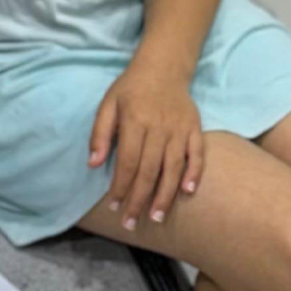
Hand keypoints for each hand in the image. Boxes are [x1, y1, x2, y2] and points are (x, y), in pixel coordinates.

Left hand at [89, 56, 203, 229]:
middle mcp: (159, 127)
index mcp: (135, 121)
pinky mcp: (195, 128)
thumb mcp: (107, 105)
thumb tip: (93, 164)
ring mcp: (180, 129)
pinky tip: (187, 192)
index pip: (127, 162)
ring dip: (165, 195)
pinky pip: (197, 154)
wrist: (162, 67)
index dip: (120, 187)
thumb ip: (99, 134)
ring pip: (174, 167)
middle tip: (132, 223)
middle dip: (140, 199)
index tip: (114, 207)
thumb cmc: (130, 89)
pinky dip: (194, 173)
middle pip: (150, 170)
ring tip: (157, 217)